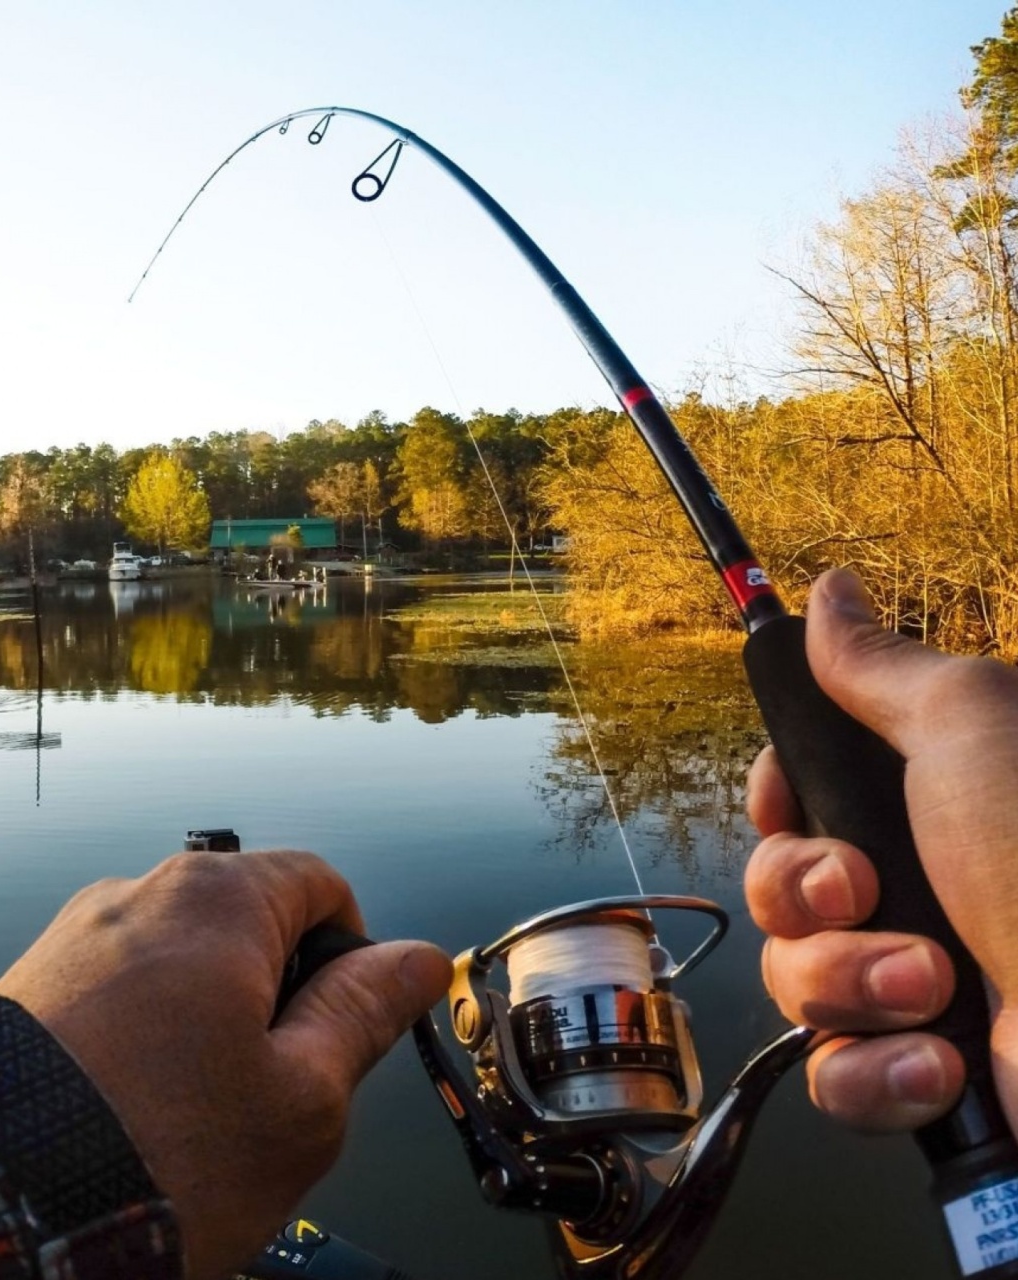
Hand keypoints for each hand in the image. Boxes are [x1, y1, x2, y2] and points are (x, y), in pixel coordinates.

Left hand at [0, 849, 451, 1279]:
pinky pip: (116, 992)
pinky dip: (142, 1040)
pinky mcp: (26, 982)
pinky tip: (132, 1112)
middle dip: (274, 996)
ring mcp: (73, 935)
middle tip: (269, 1094)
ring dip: (206, 1024)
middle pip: (247, 921)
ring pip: (180, 963)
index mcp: (218, 898)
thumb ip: (364, 1013)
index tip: (343, 1031)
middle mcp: (138, 891)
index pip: (320, 883)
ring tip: (189, 1118)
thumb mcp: (302, 1097)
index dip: (352, 953)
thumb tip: (418, 958)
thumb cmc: (164, 1155)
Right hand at [745, 567, 1017, 1132]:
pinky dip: (874, 1073)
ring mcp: (913, 985)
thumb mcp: (967, 726)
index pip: (795, 793)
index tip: (786, 803)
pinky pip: (831, 1074)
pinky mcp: (914, 1075)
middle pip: (775, 883)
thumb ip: (879, 665)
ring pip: (793, 979)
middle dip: (803, 894)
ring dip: (849, 984)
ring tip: (931, 989)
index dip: (774, 800)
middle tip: (863, 891)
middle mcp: (915, 887)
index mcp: (925, 806)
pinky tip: (936, 1065)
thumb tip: (830, 586)